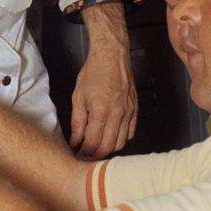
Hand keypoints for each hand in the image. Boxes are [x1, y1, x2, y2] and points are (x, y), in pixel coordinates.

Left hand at [70, 3, 137, 157]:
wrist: (111, 56)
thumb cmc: (94, 71)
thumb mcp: (78, 96)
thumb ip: (77, 122)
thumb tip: (76, 140)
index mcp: (101, 110)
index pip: (93, 143)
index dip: (84, 152)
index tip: (78, 154)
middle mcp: (117, 113)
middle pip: (108, 147)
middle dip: (95, 155)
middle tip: (86, 154)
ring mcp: (128, 112)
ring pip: (120, 143)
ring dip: (108, 148)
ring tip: (97, 146)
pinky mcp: (135, 109)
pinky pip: (130, 133)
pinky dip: (120, 139)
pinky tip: (111, 136)